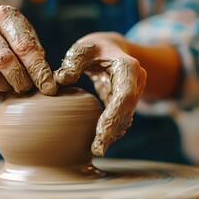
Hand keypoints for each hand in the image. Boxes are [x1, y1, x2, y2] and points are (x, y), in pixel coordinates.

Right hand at [0, 5, 56, 98]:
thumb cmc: (13, 38)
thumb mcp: (28, 37)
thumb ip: (37, 56)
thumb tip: (46, 83)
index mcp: (5, 15)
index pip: (24, 47)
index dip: (38, 70)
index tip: (49, 87)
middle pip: (4, 61)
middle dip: (21, 81)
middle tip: (28, 88)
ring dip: (6, 87)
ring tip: (15, 87)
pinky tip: (0, 88)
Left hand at [54, 33, 146, 155]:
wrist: (110, 48)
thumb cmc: (94, 48)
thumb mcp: (83, 48)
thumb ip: (73, 62)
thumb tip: (62, 80)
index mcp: (128, 68)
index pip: (124, 96)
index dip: (114, 116)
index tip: (101, 134)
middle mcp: (136, 82)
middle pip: (127, 111)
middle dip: (113, 131)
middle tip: (98, 149)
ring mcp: (134, 93)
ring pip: (126, 118)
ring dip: (113, 135)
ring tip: (97, 149)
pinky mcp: (126, 102)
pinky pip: (121, 118)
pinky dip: (112, 130)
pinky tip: (101, 142)